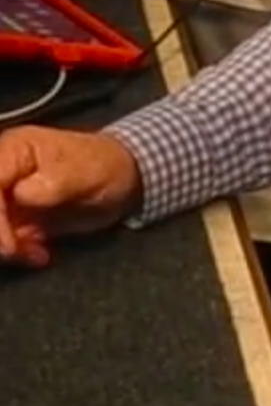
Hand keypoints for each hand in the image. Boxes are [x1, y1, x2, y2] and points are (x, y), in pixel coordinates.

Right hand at [0, 127, 143, 266]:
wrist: (123, 180)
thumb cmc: (105, 166)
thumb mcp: (85, 172)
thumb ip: (53, 182)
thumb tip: (21, 194)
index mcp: (13, 150)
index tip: (9, 243)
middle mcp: (2, 172)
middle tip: (17, 251)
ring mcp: (4, 196)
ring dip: (7, 246)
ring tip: (36, 253)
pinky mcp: (13, 217)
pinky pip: (4, 238)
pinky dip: (17, 252)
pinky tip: (40, 255)